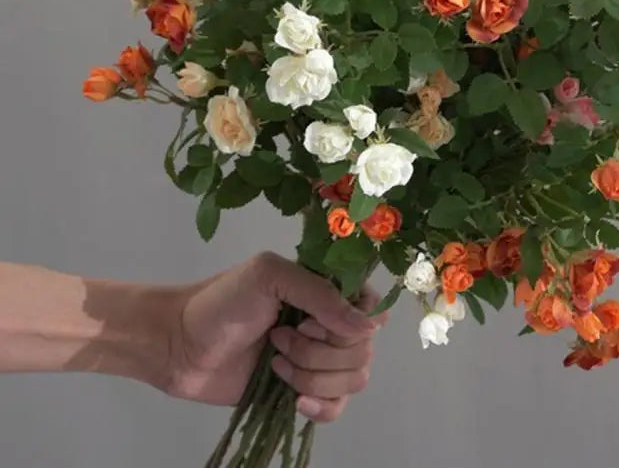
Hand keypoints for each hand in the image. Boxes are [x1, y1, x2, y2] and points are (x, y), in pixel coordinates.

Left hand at [164, 252, 385, 422]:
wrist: (179, 346)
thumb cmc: (220, 301)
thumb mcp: (269, 276)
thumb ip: (321, 294)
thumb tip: (369, 328)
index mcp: (327, 290)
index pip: (373, 309)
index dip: (351, 322)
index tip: (311, 320)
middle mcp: (330, 325)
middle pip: (364, 349)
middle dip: (320, 350)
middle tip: (279, 338)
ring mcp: (319, 361)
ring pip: (354, 379)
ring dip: (314, 375)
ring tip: (275, 362)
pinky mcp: (303, 393)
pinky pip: (338, 408)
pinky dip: (321, 407)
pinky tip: (295, 400)